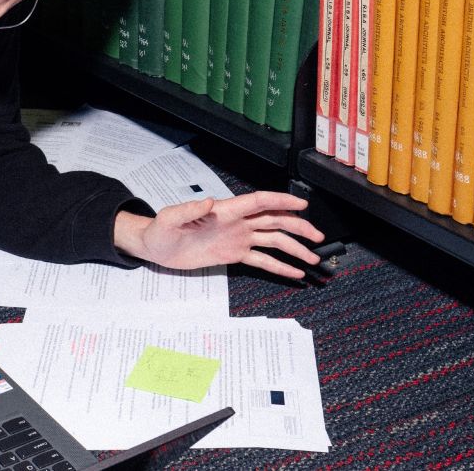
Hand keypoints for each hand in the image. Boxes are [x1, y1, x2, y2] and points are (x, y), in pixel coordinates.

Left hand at [113, 191, 324, 279]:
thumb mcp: (170, 218)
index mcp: (225, 211)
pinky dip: (279, 266)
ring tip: (313, 258)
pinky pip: (261, 260)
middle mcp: (236, 223)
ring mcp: (237, 238)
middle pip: (273, 221)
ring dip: (294, 248)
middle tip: (317, 236)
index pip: (259, 202)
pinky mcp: (233, 254)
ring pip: (272, 240)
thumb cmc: (160, 230)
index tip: (302, 203)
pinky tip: (294, 273)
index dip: (281, 200)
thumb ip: (189, 210)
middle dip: (297, 227)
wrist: (155, 247)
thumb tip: (209, 201)